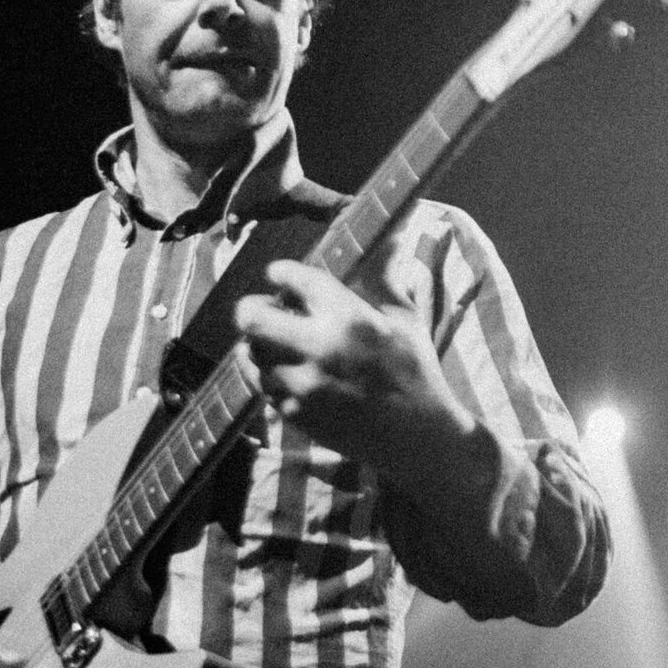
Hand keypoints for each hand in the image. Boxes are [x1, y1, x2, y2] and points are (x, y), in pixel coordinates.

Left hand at [233, 259, 470, 472]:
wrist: (417, 437)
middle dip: (252, 307)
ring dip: (261, 345)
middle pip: (251, 317)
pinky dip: (271, 375)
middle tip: (263, 308)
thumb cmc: (416, 370)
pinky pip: (263, 385)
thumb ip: (384, 273)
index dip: (280, 272)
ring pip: (251, 354)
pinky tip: (289, 372)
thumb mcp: (404, 316)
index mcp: (348, 316)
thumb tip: (394, 231)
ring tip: (278, 343)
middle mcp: (319, 347)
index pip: (292, 278)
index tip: (279, 275)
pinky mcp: (295, 413)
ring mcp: (302, 384)